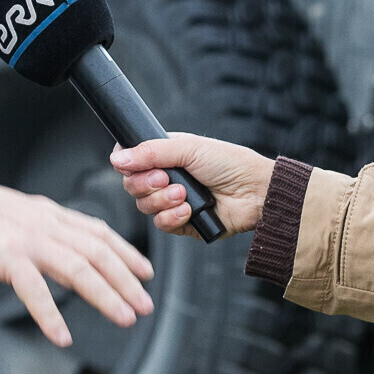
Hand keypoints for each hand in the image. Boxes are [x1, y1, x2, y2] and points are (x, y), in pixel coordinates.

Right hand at [0, 165, 153, 347]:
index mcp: (49, 214)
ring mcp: (25, 238)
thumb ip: (42, 230)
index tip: (147, 272)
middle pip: (97, 251)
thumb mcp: (17, 216)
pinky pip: (32, 287)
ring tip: (125, 318)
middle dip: (126, 279)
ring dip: (105, 295)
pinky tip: (62, 336)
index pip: (98, 232)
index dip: (126, 252)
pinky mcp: (1, 254)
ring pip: (76, 267)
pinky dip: (49, 314)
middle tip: (147, 305)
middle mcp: (44, 224)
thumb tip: (62, 248)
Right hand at [111, 135, 274, 236]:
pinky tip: (188, 210)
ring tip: (183, 194)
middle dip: (146, 184)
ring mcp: (173, 202)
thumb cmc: (230, 163)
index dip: (128, 165)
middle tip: (166, 178)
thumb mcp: (189, 148)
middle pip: (133, 186)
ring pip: (144, 206)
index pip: (131, 160)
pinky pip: (161, 225)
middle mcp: (167, 178)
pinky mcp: (182, 224)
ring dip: (162, 201)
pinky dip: (172, 217)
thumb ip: (151, 152)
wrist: (255, 192)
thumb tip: (118, 157)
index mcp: (166, 155)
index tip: (134, 165)